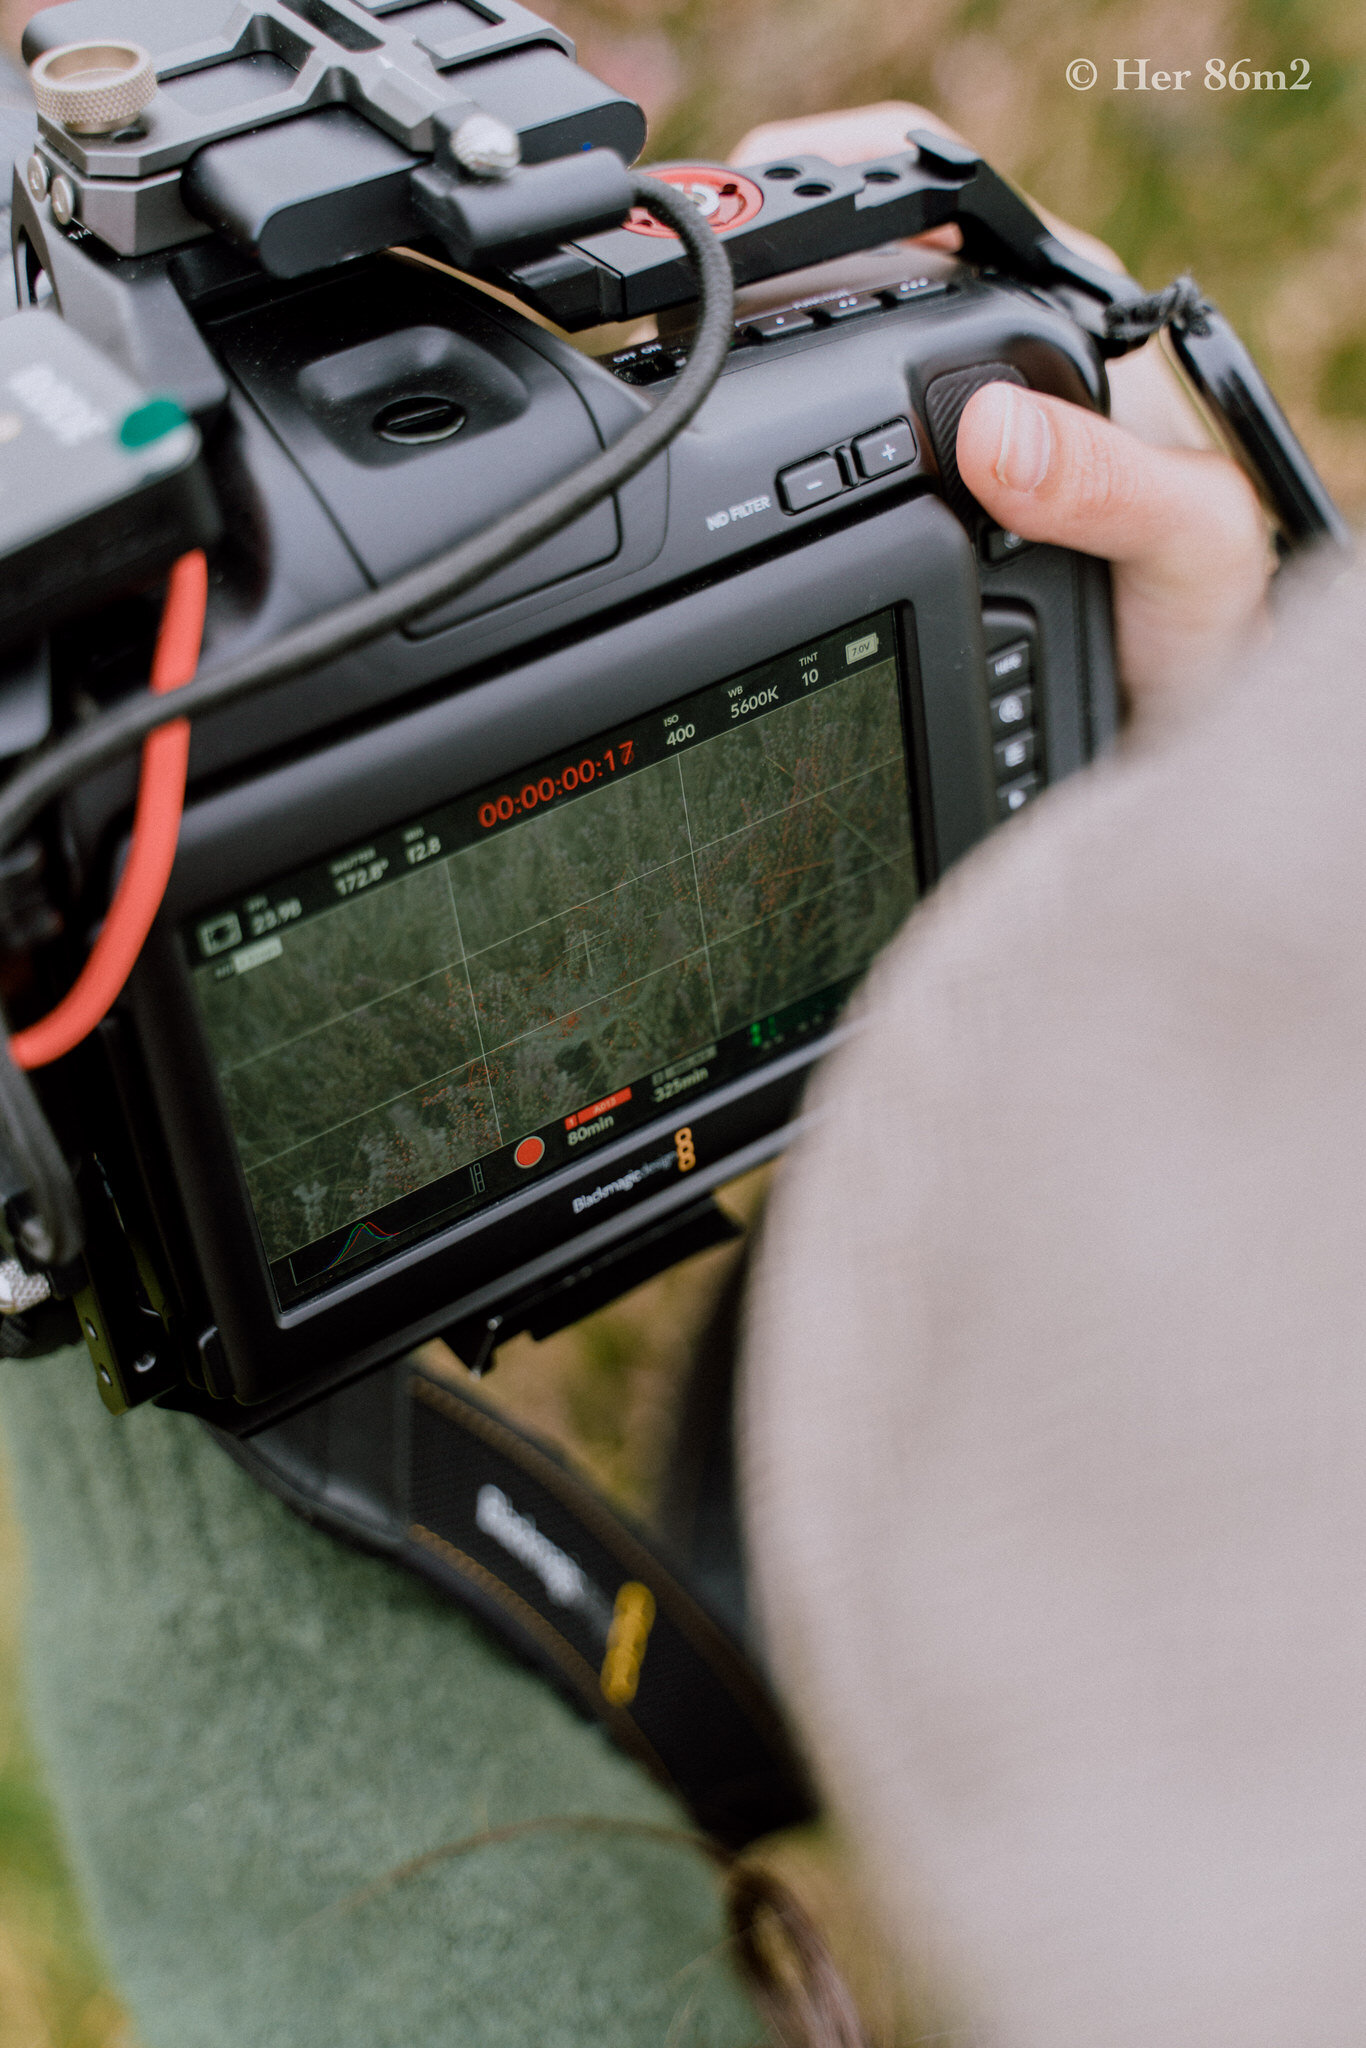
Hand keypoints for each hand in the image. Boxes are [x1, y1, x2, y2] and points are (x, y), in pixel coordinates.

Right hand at [730, 105, 1274, 721]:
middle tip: (687, 366)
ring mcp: (934, 437)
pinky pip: (811, 460)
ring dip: (747, 387)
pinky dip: (754, 472)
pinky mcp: (900, 504)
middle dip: (759, 307)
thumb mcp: (1186, 545)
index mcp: (1059, 331)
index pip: (934, 221)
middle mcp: (991, 368)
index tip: (747, 262)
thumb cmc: (1199, 617)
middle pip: (846, 286)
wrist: (1169, 709)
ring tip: (687, 431)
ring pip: (814, 370)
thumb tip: (989, 429)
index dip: (835, 214)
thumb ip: (1110, 483)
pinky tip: (719, 498)